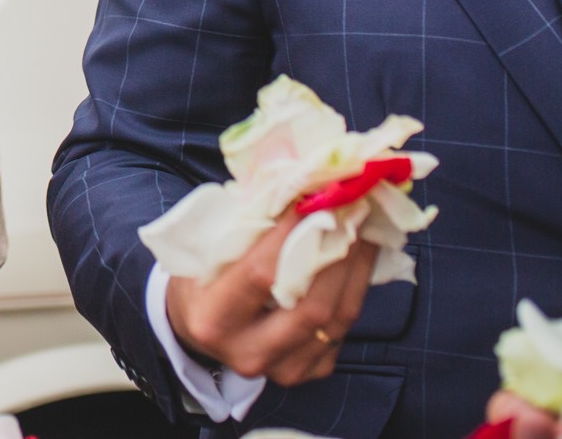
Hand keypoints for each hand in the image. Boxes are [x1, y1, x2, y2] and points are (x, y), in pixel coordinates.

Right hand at [163, 211, 374, 386]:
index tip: (312, 199)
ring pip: (336, 320)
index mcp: (213, 319)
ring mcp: (281, 369)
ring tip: (363, 228)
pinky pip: (343, 331)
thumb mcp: (204, 251)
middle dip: (339, 254)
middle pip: (311, 305)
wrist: (198, 326)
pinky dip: (356, 291)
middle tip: (352, 211)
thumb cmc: (200, 278)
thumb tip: (296, 191)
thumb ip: (244, 229)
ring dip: (356, 269)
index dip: (292, 235)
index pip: (261, 274)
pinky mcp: (307, 371)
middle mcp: (248, 352)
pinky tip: (358, 259)